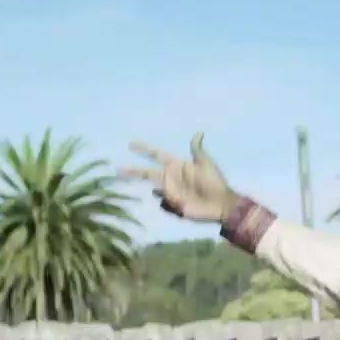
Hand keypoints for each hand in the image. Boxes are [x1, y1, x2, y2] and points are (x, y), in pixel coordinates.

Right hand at [121, 133, 240, 223]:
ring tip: (184, 196)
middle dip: (133, 172)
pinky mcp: (173, 206)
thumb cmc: (215, 182)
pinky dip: (172, 204)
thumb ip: (197, 150)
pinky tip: (185, 206)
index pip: (157, 155)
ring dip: (166, 192)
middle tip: (118, 170)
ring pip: (157, 191)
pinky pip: (164, 204)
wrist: (221, 204)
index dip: (144, 149)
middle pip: (147, 173)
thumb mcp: (206, 164)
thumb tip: (199, 133)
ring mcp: (171, 192)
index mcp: (177, 165)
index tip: (131, 144)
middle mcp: (171, 178)